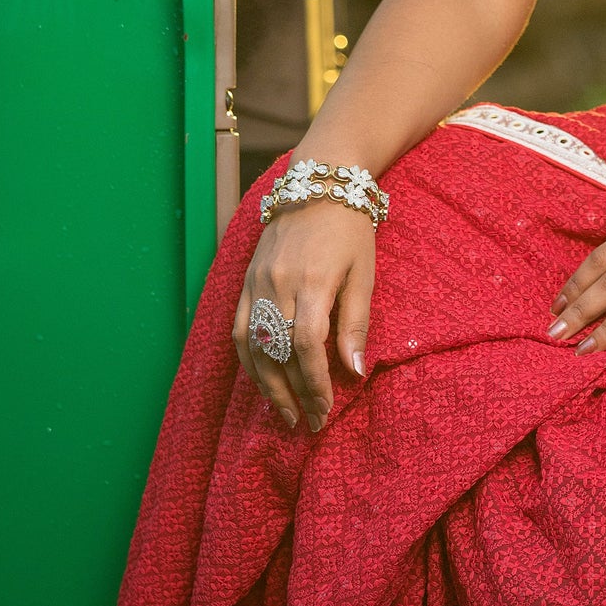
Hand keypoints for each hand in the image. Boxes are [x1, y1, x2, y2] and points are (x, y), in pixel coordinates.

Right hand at [233, 201, 374, 432]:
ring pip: (254, 346)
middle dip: (293, 394)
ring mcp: (257, 282)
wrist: (319, 183)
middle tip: (308, 423)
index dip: (314, 384)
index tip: (325, 410)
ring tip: (284, 413)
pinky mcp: (246, 280)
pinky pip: (240, 330)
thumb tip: (354, 373)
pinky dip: (249, 360)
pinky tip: (262, 380)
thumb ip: (356, 323)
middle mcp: (278, 284)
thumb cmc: (350, 230)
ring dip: (267, 385)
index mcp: (313, 282)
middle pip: (278, 352)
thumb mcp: (364, 274)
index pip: (307, 346)